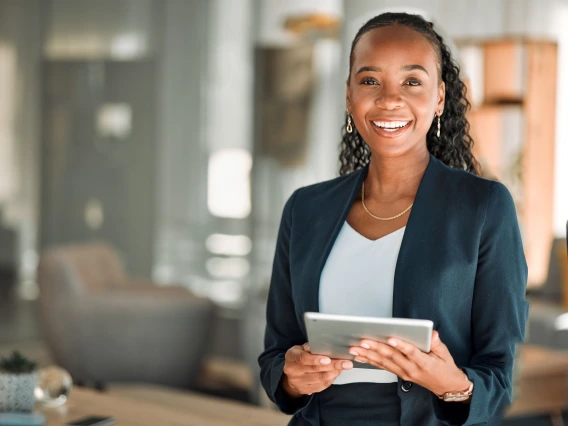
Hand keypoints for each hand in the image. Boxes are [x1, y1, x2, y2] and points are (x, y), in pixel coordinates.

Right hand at [282, 343, 352, 397]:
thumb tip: (321, 345)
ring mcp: (299, 382)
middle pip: (315, 369)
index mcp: (291, 357)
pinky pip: (322, 385)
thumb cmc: (298, 357)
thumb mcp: (300, 348)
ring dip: (334, 372)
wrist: (291, 375)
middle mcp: (293, 371)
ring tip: (344, 366)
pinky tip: (336, 372)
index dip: (315, 359)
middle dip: (333, 365)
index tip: (328, 359)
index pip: (302, 358)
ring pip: (320, 378)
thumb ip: (309, 347)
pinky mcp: (306, 390)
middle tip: (346, 363)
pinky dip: (332, 378)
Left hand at [348, 331, 470, 395]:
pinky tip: (360, 356)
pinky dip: (371, 361)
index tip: (390, 338)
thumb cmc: (445, 367)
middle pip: (392, 357)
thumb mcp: (445, 354)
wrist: (447, 387)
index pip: (411, 353)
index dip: (401, 345)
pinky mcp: (400, 374)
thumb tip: (432, 333)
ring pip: (384, 363)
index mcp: (424, 363)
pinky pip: (383, 367)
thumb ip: (437, 343)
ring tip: (355, 348)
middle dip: (376, 348)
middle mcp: (411, 369)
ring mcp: (404, 373)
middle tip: (363, 341)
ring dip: (368, 355)